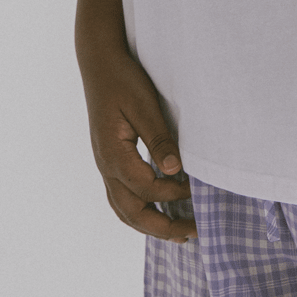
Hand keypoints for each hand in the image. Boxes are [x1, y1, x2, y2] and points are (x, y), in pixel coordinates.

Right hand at [78, 45, 197, 241]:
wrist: (99, 64)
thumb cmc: (123, 80)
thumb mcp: (144, 105)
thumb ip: (158, 137)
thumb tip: (173, 169)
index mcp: (113, 154)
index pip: (146, 188)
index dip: (173, 193)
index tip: (198, 190)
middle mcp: (105, 166)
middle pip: (131, 212)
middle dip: (162, 227)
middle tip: (193, 233)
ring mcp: (104, 165)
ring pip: (123, 209)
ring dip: (150, 224)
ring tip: (179, 233)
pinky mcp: (109, 160)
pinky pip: (120, 197)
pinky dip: (139, 211)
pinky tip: (157, 210)